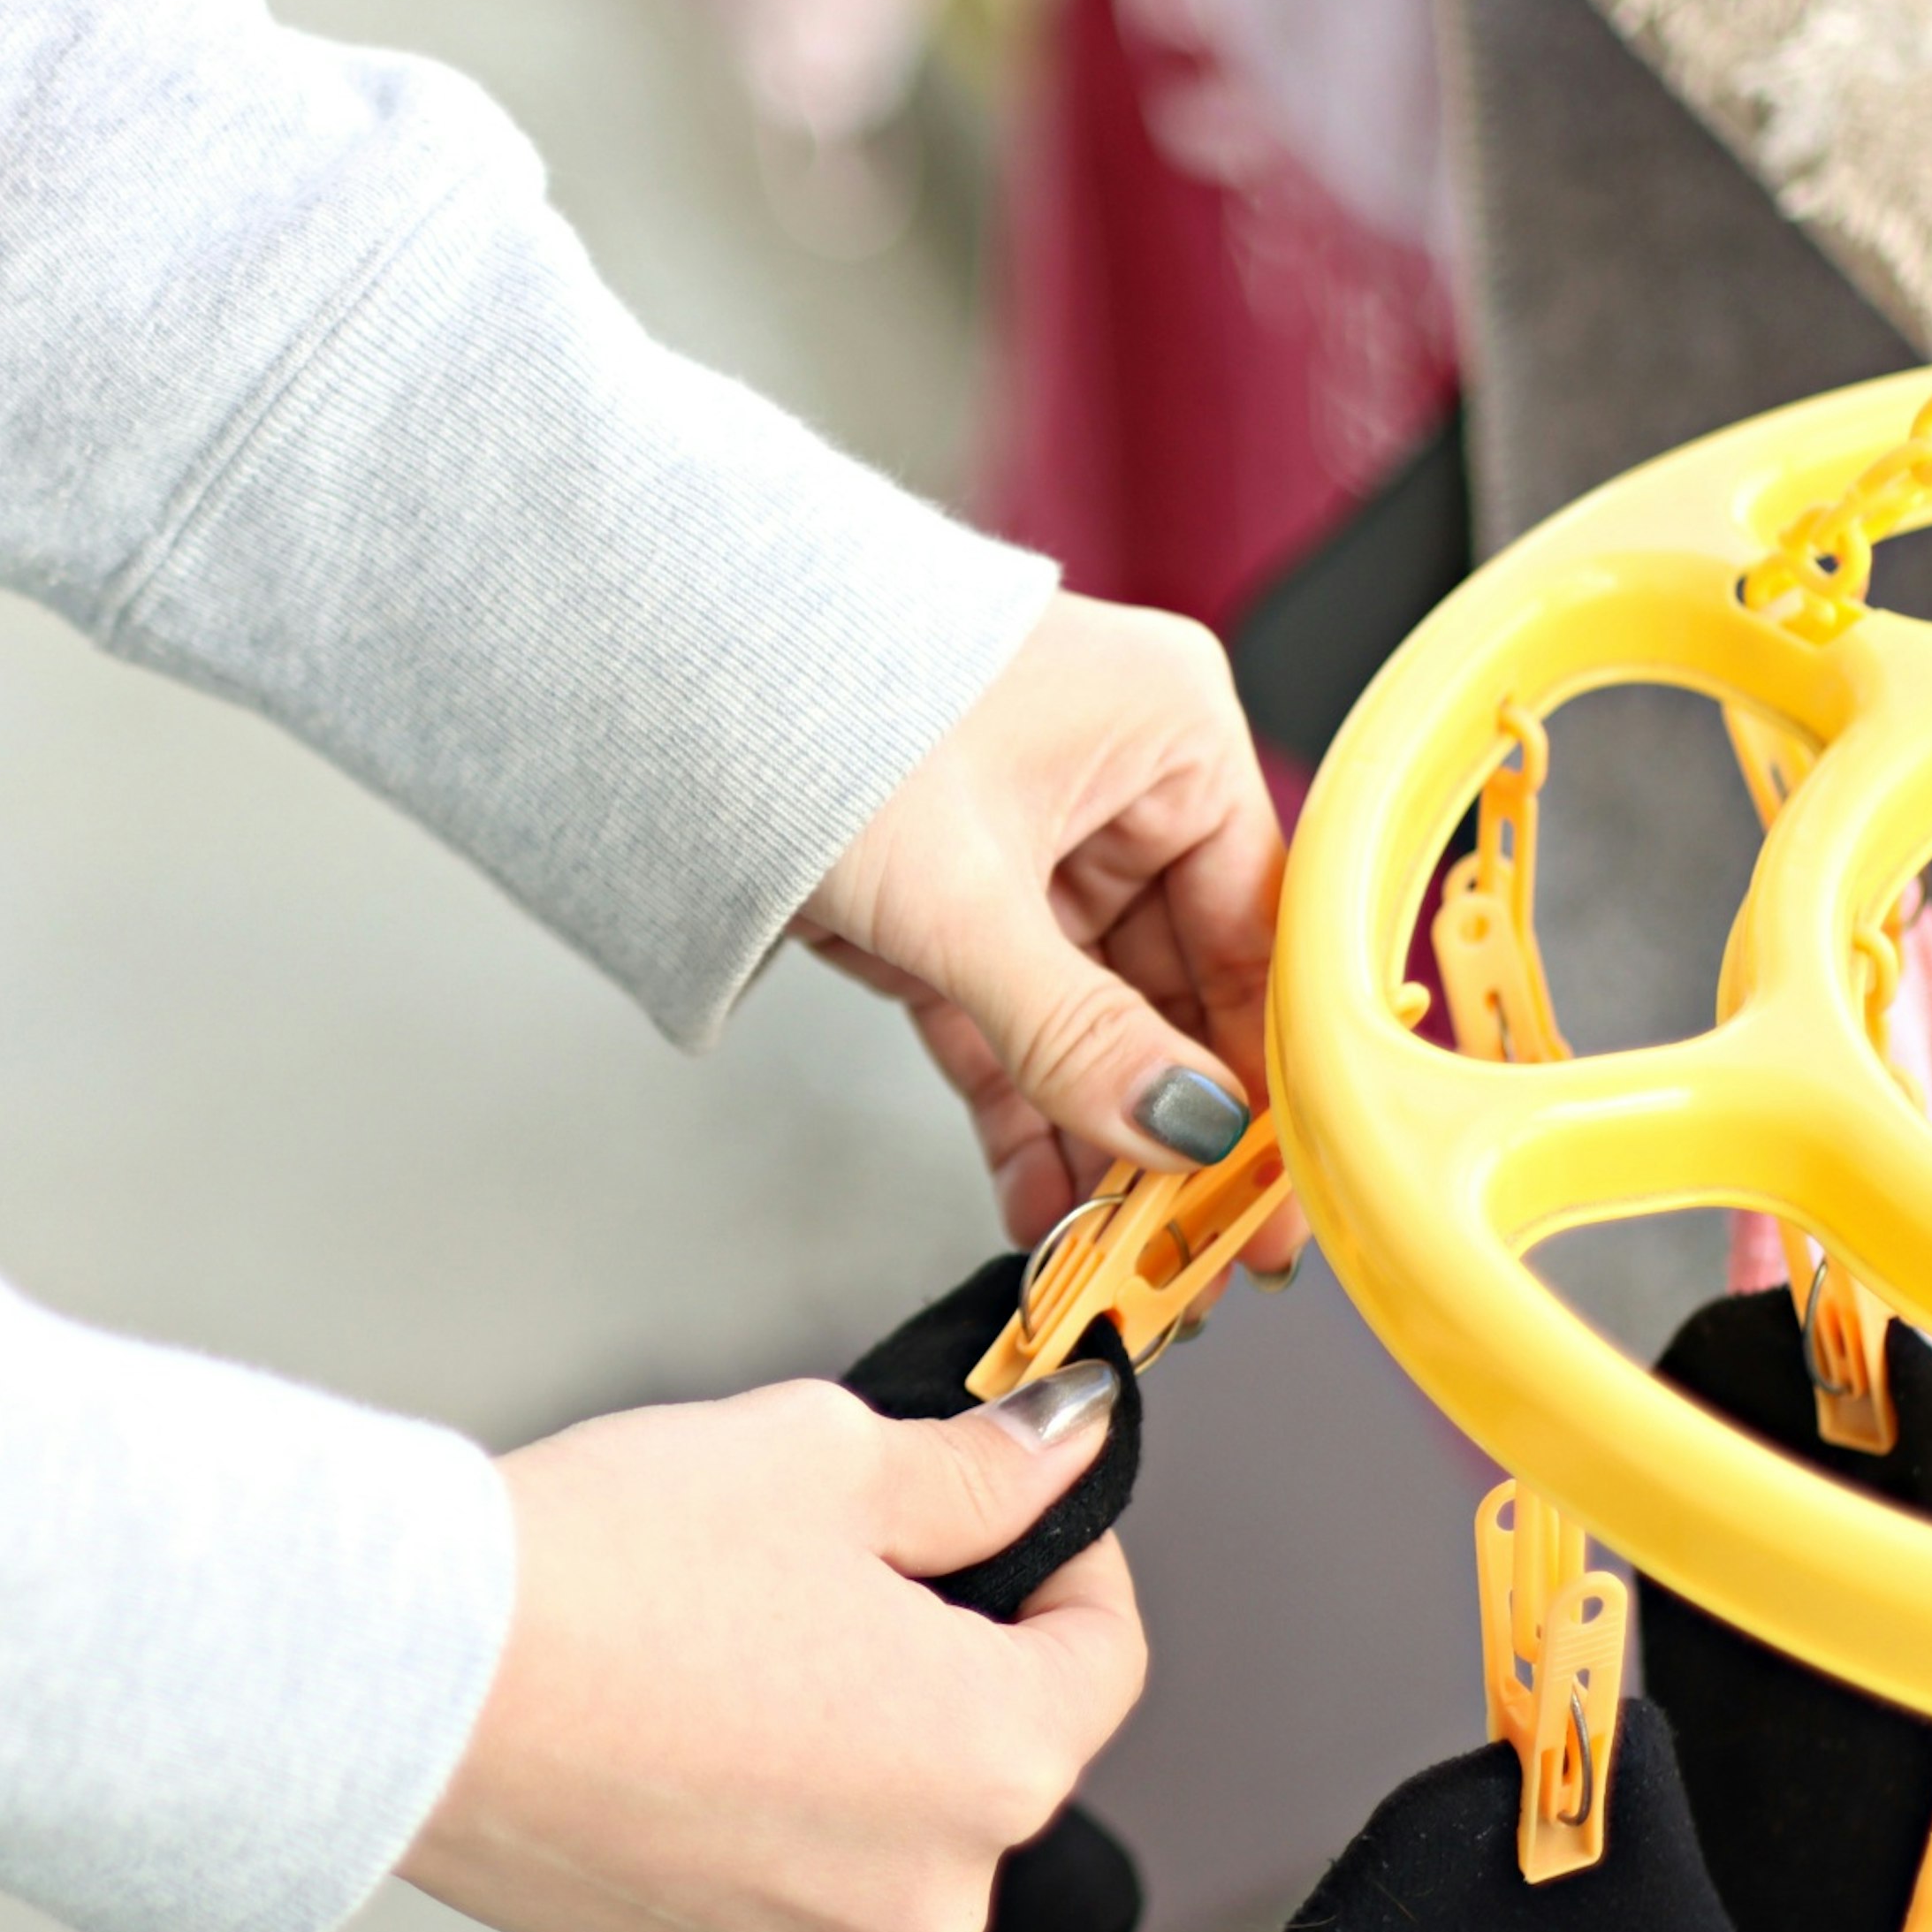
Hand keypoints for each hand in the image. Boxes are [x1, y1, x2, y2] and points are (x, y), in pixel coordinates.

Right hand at [395, 1377, 1144, 1931]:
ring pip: (881, 1813)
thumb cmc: (607, 1571)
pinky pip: (784, 1873)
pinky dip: (752, 1800)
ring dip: (838, 1730)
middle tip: (810, 1557)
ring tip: (716, 1636)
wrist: (413, 1677)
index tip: (1001, 1505)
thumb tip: (1061, 1444)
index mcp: (994, 1756)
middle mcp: (930, 1888)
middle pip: (987, 1739)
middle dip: (928, 1642)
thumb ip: (974, 1465)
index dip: (1060, 1550)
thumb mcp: (823, 1452)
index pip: (1103, 1648)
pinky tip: (665, 1715)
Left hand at [797, 591, 1299, 1261]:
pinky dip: (1022, 1107)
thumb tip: (1180, 1131)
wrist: (656, 683)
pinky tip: (1042, 1197)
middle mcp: (1118, 782)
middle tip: (1199, 1247)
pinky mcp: (949, 902)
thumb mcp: (963, 893)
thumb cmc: (819, 710)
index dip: (1268, 1068)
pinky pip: (1006, 1022)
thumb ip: (1075, 1029)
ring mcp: (1032, 844)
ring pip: (1089, 1018)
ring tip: (1115, 1248)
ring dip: (1096, 1133)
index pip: (1258, 928)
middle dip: (1176, 1124)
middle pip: (1180, 984)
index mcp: (1171, 733)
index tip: (1275, 1184)